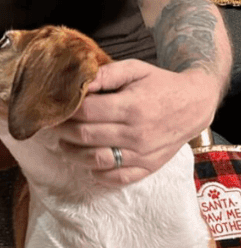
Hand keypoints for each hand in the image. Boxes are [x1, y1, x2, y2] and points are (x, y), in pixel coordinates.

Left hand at [53, 59, 216, 184]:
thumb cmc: (159, 84)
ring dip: (73, 154)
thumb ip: (106, 73)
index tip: (53, 108)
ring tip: (64, 144)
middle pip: (85, 136)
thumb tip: (79, 82)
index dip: (64, 110)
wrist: (195, 104)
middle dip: (62, 131)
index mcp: (131, 106)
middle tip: (52, 125)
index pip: (85, 112)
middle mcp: (136, 133)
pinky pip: (117, 178)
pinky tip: (88, 162)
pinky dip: (97, 174)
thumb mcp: (135, 69)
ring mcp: (143, 153)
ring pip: (96, 160)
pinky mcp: (148, 167)